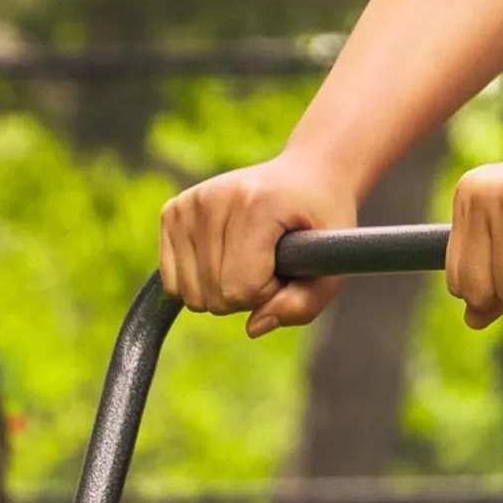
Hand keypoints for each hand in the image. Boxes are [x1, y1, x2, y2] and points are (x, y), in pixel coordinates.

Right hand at [159, 154, 360, 335]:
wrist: (306, 174)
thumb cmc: (320, 222)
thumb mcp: (330, 265)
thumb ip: (301, 306)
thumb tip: (252, 328)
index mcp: (257, 204)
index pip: (240, 289)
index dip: (267, 293)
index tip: (286, 267)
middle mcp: (215, 198)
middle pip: (214, 296)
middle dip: (244, 294)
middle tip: (267, 261)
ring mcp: (189, 204)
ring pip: (191, 295)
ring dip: (221, 291)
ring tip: (247, 257)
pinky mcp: (172, 212)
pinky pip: (172, 284)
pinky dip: (199, 284)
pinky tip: (221, 257)